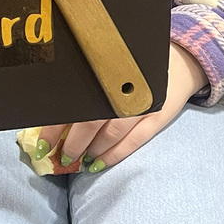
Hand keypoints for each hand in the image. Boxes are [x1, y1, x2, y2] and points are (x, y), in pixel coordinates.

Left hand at [36, 42, 207, 172]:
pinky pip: (134, 141)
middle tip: (61, 155)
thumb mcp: (112, 63)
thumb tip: (52, 105)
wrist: (180, 60)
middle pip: (92, 119)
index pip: (76, 101)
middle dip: (73, 142)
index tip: (42, 142)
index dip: (56, 124)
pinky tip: (101, 163)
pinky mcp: (158, 116)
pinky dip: (116, 154)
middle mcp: (126, 87)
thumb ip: (88, 79)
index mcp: (109, 70)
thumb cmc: (137, 63)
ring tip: (80, 160)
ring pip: (112, 133)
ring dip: (93, 149)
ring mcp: (144, 103)